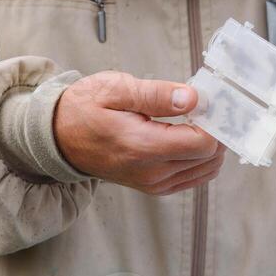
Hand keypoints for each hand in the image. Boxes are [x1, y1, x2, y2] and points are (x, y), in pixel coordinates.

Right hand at [55, 72, 224, 194]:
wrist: (58, 137)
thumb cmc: (84, 108)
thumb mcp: (116, 89)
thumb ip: (156, 95)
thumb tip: (193, 98)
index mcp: (142, 146)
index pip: (203, 143)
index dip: (215, 120)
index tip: (212, 99)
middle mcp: (152, 172)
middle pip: (210, 158)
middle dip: (217, 131)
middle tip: (209, 106)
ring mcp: (154, 183)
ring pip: (207, 169)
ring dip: (211, 145)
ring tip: (198, 118)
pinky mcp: (155, 187)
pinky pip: (194, 177)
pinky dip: (201, 158)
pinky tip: (190, 134)